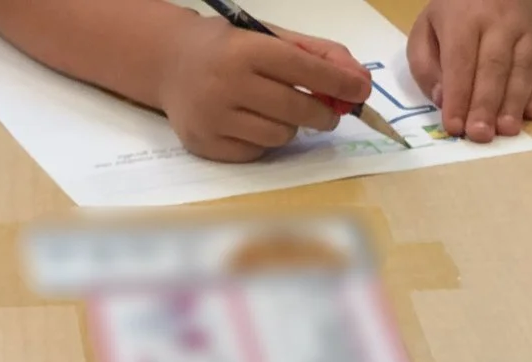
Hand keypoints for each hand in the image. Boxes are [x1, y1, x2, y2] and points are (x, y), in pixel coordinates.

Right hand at [156, 16, 371, 161]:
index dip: (338, 82)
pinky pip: (254, 153)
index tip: (361, 92)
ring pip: (277, 136)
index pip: (303, 69)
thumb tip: (359, 82)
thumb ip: (318, 55)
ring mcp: (212, 118)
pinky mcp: (204, 144)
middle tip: (329, 114)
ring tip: (279, 114)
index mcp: (246, 50)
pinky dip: (264, 142)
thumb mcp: (271, 38)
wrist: (170, 63)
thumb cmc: (230, 47)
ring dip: (290, 127)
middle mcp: (226, 84)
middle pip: (295, 109)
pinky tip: (253, 125)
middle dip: (322, 114)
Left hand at [409, 0, 531, 141]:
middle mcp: (501, 22)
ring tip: (507, 131)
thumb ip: (425, 65)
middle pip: (494, 67)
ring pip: (523, 68)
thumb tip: (442, 99)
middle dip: (486, 105)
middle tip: (481, 135)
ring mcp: (528, 30)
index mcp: (465, 19)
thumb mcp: (425, 30)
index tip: (454, 127)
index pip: (461, 62)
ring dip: (515, 102)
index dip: (458, 97)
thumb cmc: (454, 15)